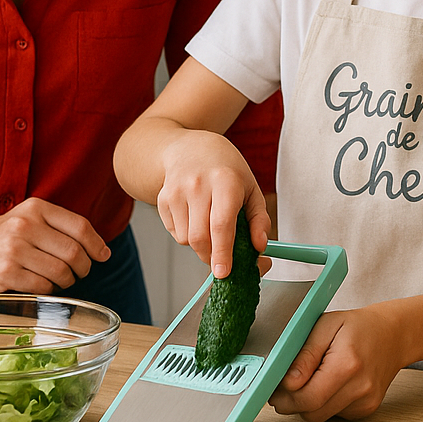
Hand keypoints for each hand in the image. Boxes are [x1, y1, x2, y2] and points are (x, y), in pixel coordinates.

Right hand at [0, 197, 109, 293]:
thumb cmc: (6, 233)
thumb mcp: (32, 217)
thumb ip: (64, 227)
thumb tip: (102, 252)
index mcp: (36, 208)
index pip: (80, 227)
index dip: (97, 245)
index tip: (102, 256)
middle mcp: (25, 226)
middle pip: (73, 252)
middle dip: (83, 267)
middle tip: (80, 272)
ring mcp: (13, 250)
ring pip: (60, 272)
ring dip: (68, 280)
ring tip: (62, 279)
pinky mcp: (5, 273)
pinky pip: (42, 286)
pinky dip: (50, 288)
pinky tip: (44, 283)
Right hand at [155, 129, 269, 276]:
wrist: (190, 148)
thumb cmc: (226, 170)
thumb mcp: (251, 188)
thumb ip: (259, 220)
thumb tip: (260, 246)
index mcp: (225, 181)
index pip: (221, 224)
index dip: (222, 252)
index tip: (224, 272)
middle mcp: (197, 185)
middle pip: (200, 238)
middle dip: (212, 257)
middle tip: (223, 261)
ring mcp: (176, 192)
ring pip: (186, 240)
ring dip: (201, 245)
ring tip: (210, 225)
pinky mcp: (162, 199)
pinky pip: (175, 233)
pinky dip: (187, 235)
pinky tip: (195, 216)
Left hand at [268, 307, 404, 421]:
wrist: (393, 335)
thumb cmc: (357, 326)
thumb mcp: (325, 325)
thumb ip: (304, 355)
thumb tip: (286, 382)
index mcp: (348, 364)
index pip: (307, 397)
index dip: (284, 396)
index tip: (273, 386)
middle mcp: (360, 388)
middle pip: (311, 412)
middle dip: (291, 403)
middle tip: (282, 386)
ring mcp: (366, 402)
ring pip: (320, 417)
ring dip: (307, 404)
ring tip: (310, 379)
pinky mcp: (367, 410)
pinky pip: (333, 415)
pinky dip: (324, 404)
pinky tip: (329, 384)